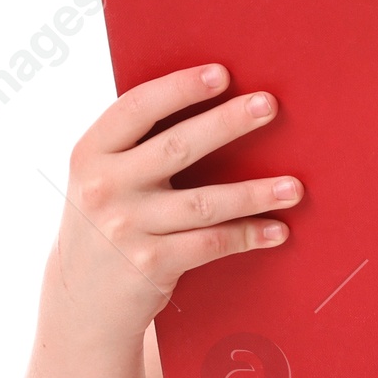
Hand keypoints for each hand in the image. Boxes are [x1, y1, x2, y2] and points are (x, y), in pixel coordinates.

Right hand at [52, 64, 301, 342]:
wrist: (82, 303)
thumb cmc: (107, 225)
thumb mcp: (103, 180)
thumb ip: (138, 148)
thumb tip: (214, 106)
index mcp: (91, 153)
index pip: (137, 108)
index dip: (180, 88)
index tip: (221, 73)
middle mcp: (104, 187)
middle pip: (177, 147)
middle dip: (227, 123)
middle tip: (268, 105)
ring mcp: (125, 228)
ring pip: (204, 202)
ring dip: (256, 192)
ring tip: (295, 186)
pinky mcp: (149, 265)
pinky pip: (211, 243)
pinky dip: (248, 235)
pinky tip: (277, 229)